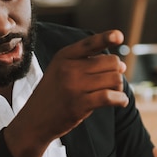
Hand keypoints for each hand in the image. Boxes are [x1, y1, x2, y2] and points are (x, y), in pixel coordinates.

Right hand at [5, 30, 127, 156]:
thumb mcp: (60, 70)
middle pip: (111, 62)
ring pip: (114, 79)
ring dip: (119, 87)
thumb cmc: (53, 94)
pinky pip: (110, 97)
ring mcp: (74, 86)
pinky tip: (120, 102)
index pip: (90, 43)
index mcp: (64, 56)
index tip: (119, 36)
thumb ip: (86, 63)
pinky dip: (120, 99)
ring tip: (113, 93)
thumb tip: (122, 65)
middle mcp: (69, 68)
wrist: (34, 120)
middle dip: (117, 72)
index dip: (107, 37)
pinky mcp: (79, 104)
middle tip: (112, 83)